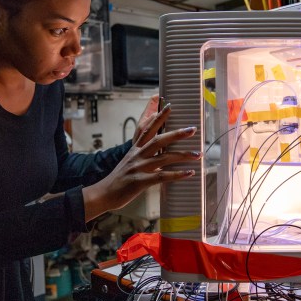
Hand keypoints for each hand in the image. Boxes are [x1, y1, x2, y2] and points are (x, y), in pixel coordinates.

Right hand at [83, 102, 198, 220]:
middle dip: (177, 134)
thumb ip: (144, 157)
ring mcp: (138, 168)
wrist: (103, 194)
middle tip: (192, 129)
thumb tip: (160, 156)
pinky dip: (177, 174)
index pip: (148, 129)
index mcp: (135, 150)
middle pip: (159, 140)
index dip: (159, 117)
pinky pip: (162, 176)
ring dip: (182, 155)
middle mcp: (137, 155)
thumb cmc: (119, 180)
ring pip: (164, 158)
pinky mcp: (140, 181)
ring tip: (197, 154)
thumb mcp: (130, 163)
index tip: (169, 106)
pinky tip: (189, 173)